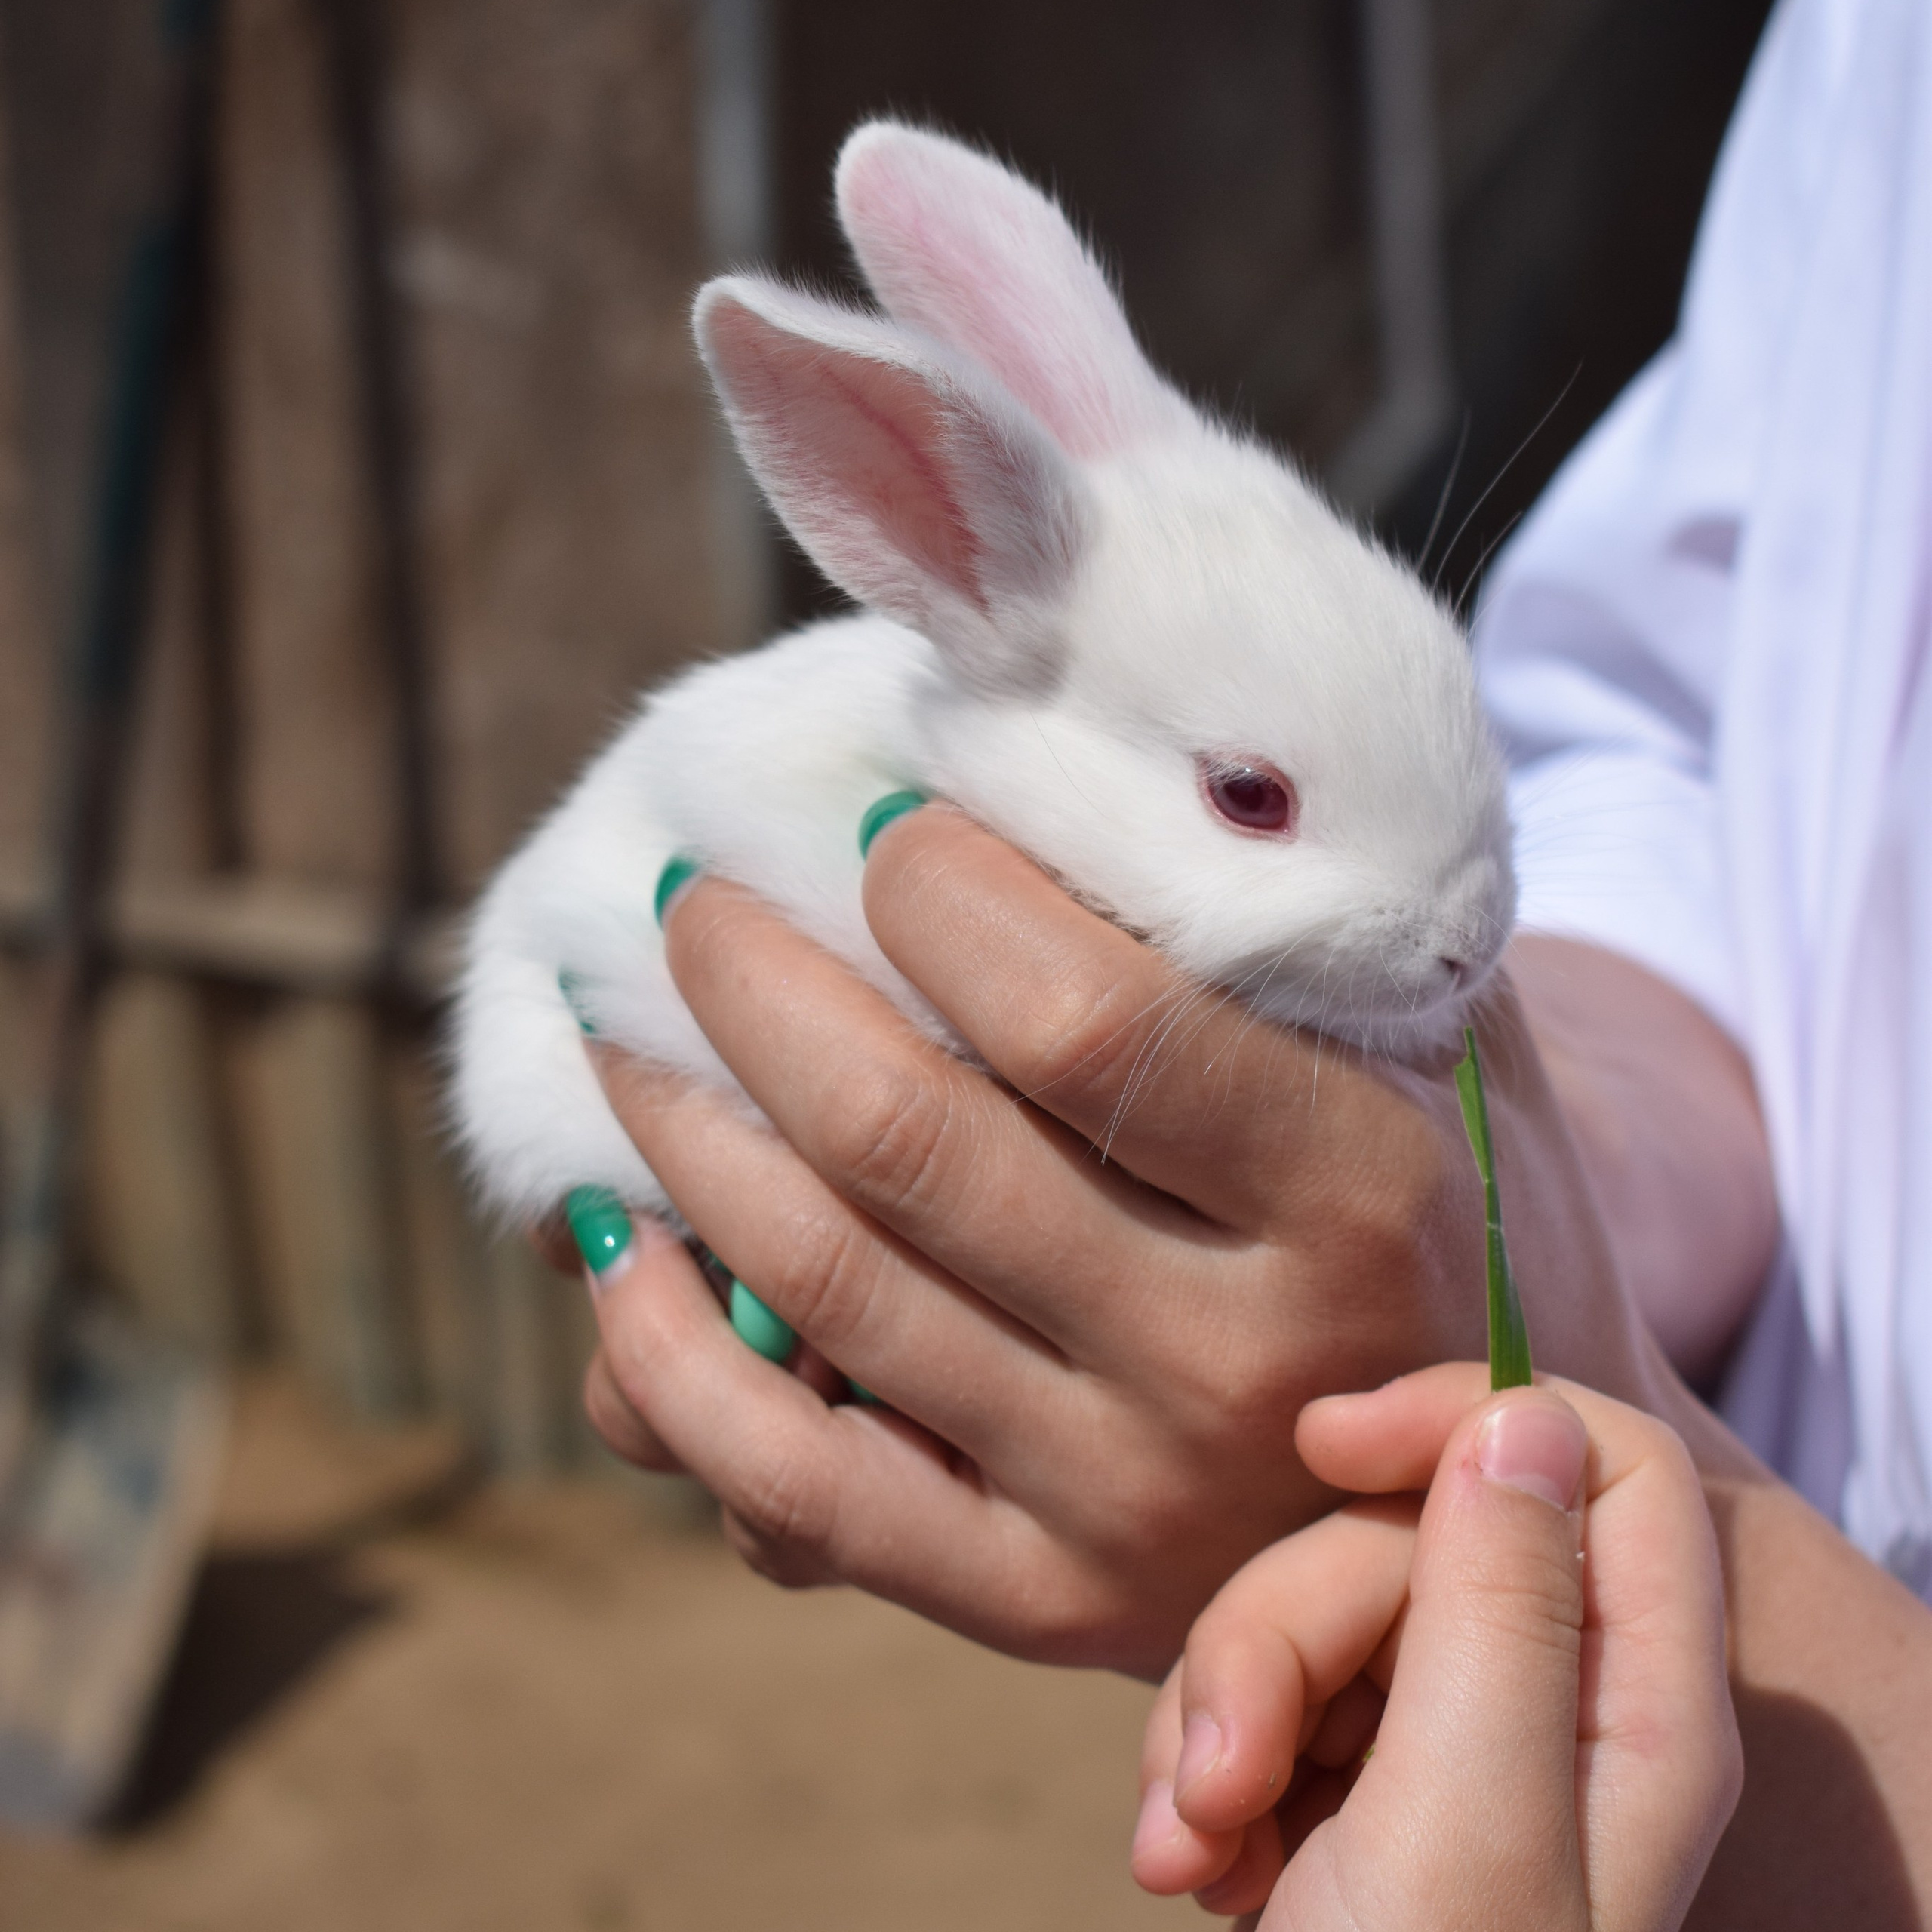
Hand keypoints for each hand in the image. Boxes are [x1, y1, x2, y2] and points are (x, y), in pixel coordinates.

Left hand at [577, 804, 1706, 1676]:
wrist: (1494, 1461)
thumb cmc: (1438, 1182)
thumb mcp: (1428, 1022)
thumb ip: (1277, 910)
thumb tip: (1026, 756)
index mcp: (1359, 1191)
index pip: (1083, 1019)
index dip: (935, 894)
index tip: (876, 828)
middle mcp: (1246, 1367)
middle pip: (910, 1144)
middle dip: (752, 985)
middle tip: (694, 903)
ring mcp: (1133, 1502)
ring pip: (830, 1292)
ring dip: (683, 1133)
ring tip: (628, 1030)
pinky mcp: (1042, 1601)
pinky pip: (798, 1492)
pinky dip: (667, 1363)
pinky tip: (612, 1243)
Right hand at [1132, 1365, 1741, 1930]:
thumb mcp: (1461, 1829)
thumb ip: (1501, 1610)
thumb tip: (1520, 1418)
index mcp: (1640, 1711)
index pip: (1596, 1462)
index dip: (1465, 1420)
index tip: (1327, 1448)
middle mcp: (1557, 1715)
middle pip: (1414, 1540)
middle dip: (1281, 1636)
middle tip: (1226, 1782)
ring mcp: (1453, 1756)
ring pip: (1316, 1613)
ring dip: (1221, 1718)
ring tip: (1192, 1850)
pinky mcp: (1358, 1792)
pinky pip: (1266, 1694)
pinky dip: (1207, 1768)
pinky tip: (1191, 1867)